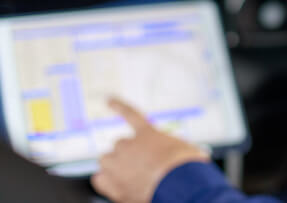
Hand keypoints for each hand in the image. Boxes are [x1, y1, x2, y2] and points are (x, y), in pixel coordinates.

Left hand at [91, 98, 210, 202]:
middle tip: (140, 166)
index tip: (108, 100)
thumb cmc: (187, 167)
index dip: (119, 106)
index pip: (130, 115)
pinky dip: (105, 183)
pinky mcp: (114, 184)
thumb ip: (173, 151)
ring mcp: (118, 164)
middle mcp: (129, 145)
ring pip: (106, 162)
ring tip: (130, 179)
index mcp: (148, 134)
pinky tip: (114, 187)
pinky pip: (99, 180)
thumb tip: (176, 157)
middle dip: (127, 154)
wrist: (179, 185)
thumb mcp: (187, 151)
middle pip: (119, 145)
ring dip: (114, 168)